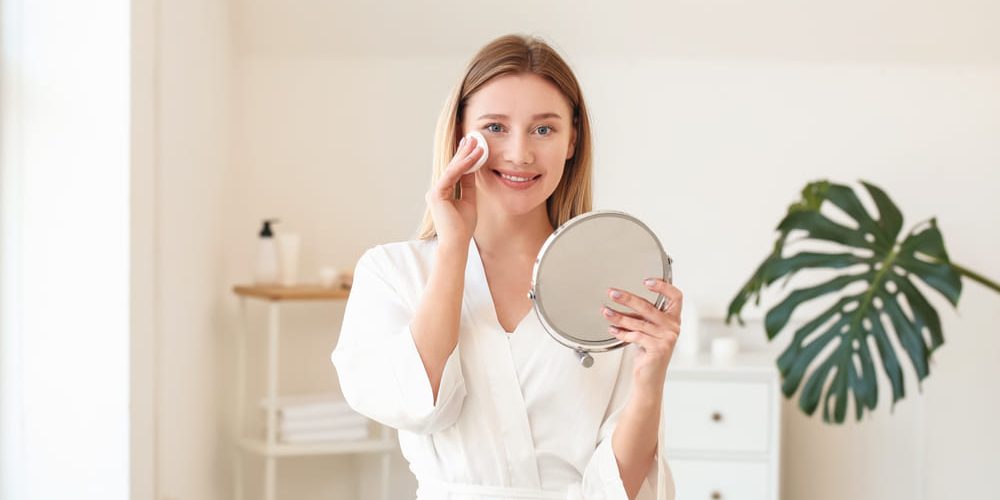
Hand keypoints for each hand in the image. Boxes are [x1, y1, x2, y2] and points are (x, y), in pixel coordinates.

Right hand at [425, 135, 485, 248]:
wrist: (456, 243)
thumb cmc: (462, 226)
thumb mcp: (469, 200)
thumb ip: (468, 184)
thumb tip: (473, 168)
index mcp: (443, 191)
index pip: (455, 171)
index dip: (464, 157)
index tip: (472, 145)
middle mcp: (437, 189)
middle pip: (453, 166)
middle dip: (463, 151)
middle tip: (473, 137)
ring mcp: (435, 191)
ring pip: (452, 168)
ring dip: (465, 155)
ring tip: (476, 143)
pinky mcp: (437, 194)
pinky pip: (452, 175)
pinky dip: (463, 165)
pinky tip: (472, 157)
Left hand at [601, 278, 682, 392]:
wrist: (649, 378)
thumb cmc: (648, 352)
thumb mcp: (648, 330)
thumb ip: (643, 316)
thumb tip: (622, 297)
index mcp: (673, 319)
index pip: (676, 297)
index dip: (663, 286)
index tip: (646, 280)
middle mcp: (673, 327)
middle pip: (649, 307)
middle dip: (628, 298)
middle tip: (613, 293)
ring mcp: (668, 339)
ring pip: (638, 322)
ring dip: (619, 316)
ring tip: (606, 311)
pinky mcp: (659, 349)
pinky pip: (635, 336)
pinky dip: (621, 332)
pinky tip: (612, 329)